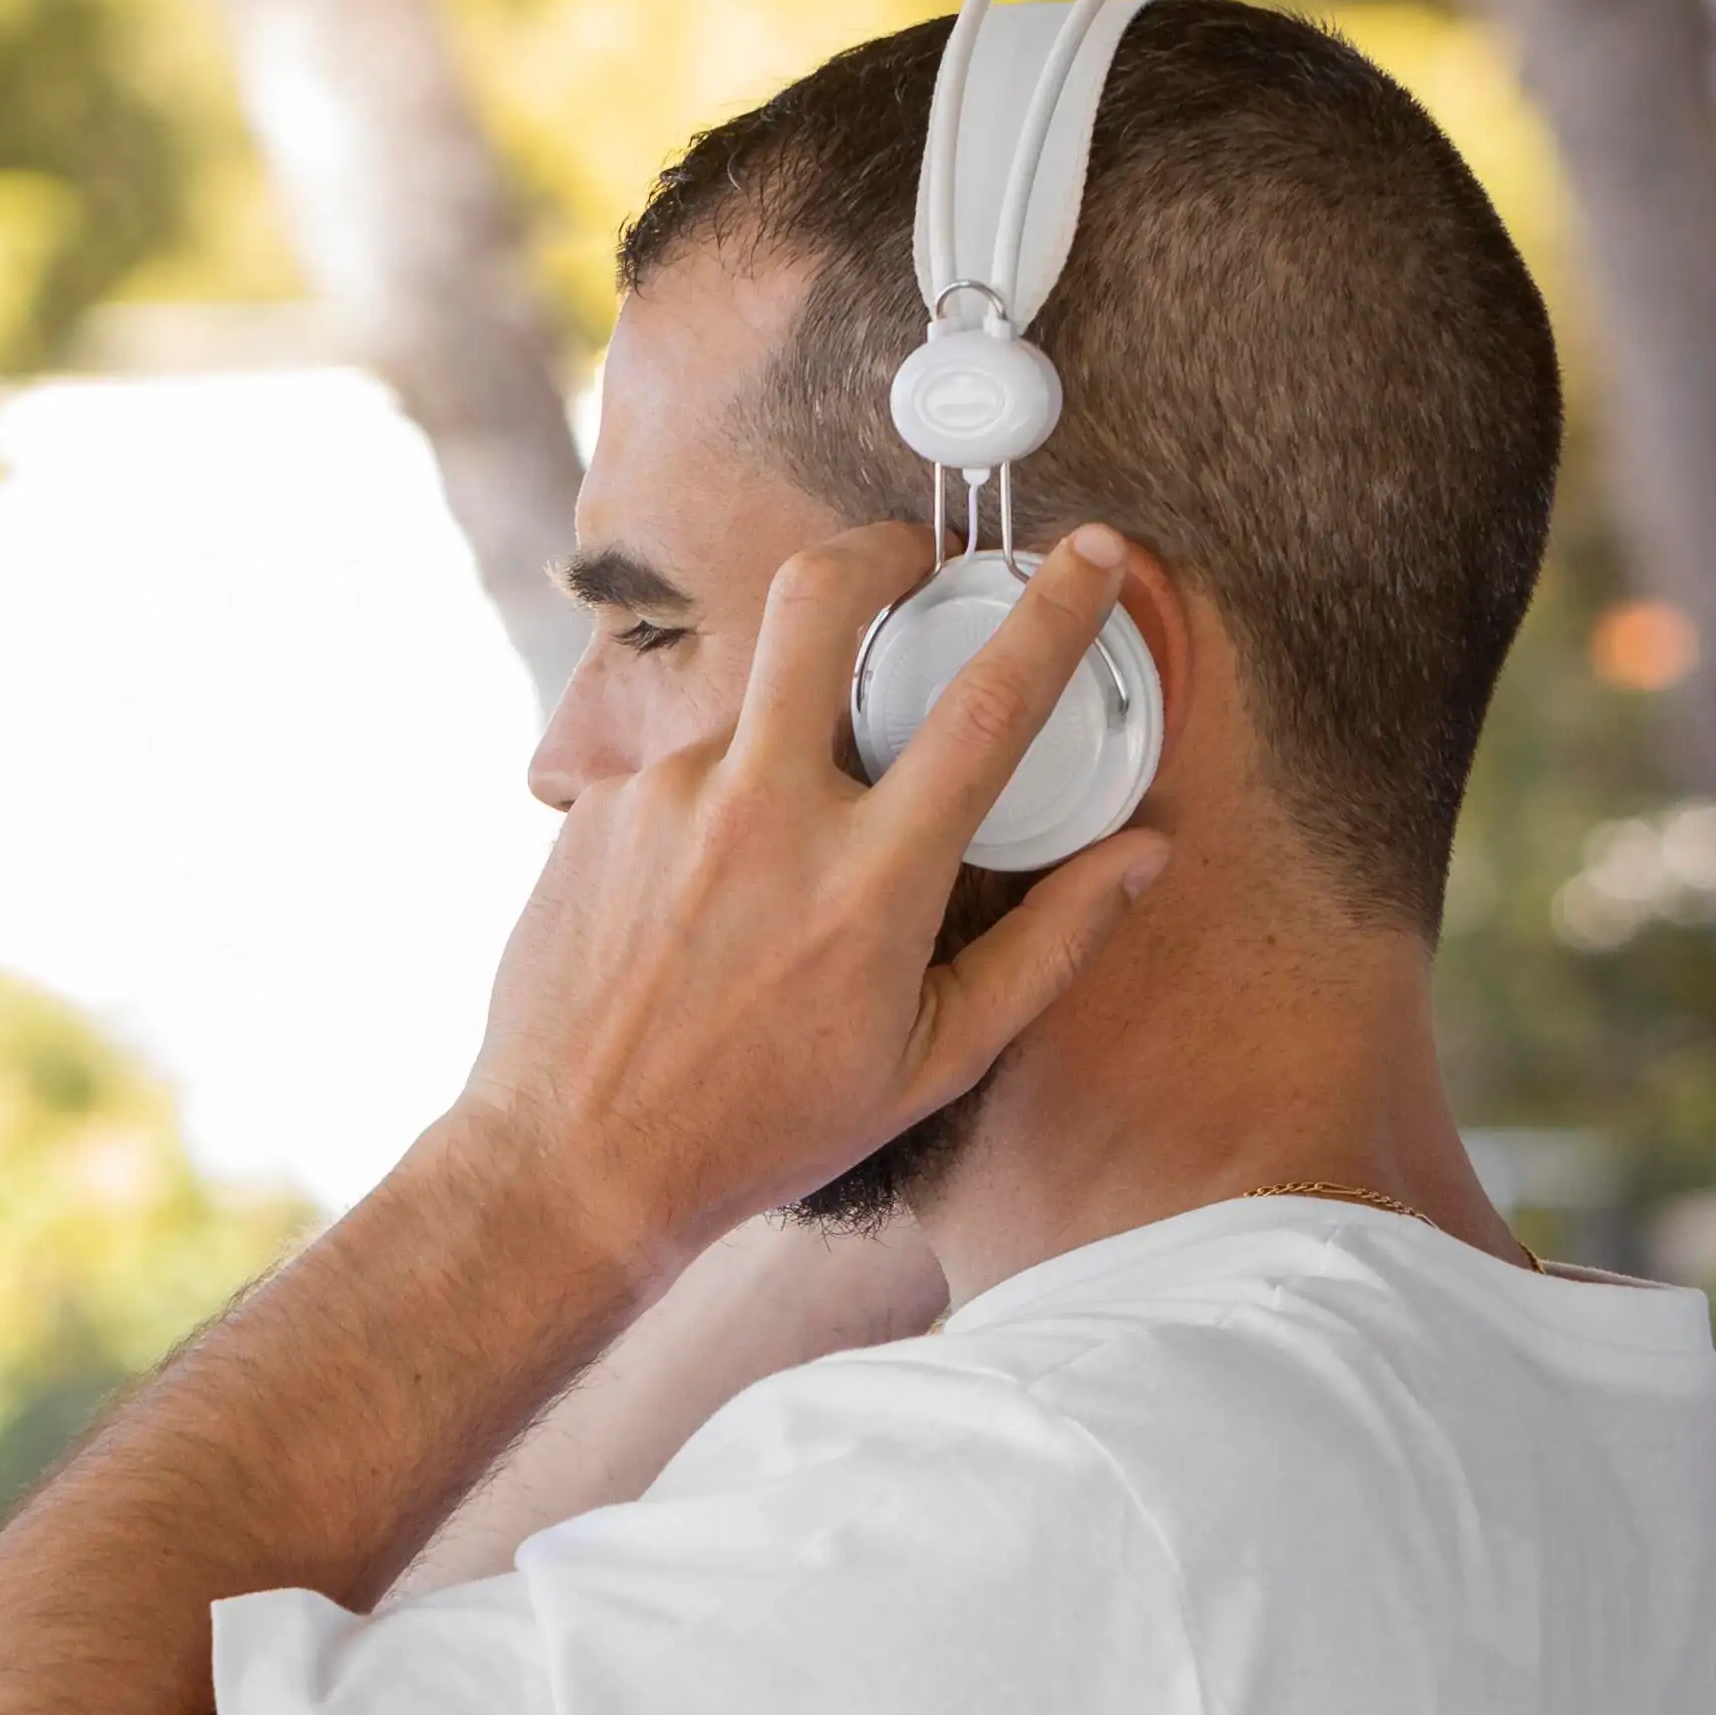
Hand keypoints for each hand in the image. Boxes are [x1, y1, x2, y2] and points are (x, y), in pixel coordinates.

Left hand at [447, 521, 1168, 1272]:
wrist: (571, 1163)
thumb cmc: (762, 1125)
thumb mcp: (933, 1058)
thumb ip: (1049, 943)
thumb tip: (1144, 852)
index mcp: (870, 879)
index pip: (987, 704)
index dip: (1052, 610)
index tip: (1086, 551)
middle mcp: (762, 813)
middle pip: (820, 599)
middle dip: (878, 551)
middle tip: (911, 566)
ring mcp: (665, 799)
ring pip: (751, 714)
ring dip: (784, 753)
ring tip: (768, 881)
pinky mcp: (594, 810)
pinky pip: (683, 778)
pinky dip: (711, 815)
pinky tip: (694, 912)